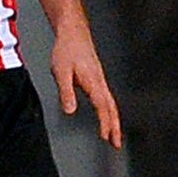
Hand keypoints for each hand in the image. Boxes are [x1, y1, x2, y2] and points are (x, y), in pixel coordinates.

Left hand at [50, 22, 121, 146]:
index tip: (106, 138)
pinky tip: (106, 115)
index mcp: (93, 82)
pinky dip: (109, 110)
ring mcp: (100, 80)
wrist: (72, 32)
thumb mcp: (61, 72)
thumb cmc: (67, 49)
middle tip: (116, 145)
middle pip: (112, 109)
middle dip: (115, 128)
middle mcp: (100, 82)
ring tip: (113, 136)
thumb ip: (66, 92)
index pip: (102, 107)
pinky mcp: (97, 78)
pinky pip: (107, 98)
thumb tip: (70, 111)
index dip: (105, 123)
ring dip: (113, 121)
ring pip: (111, 104)